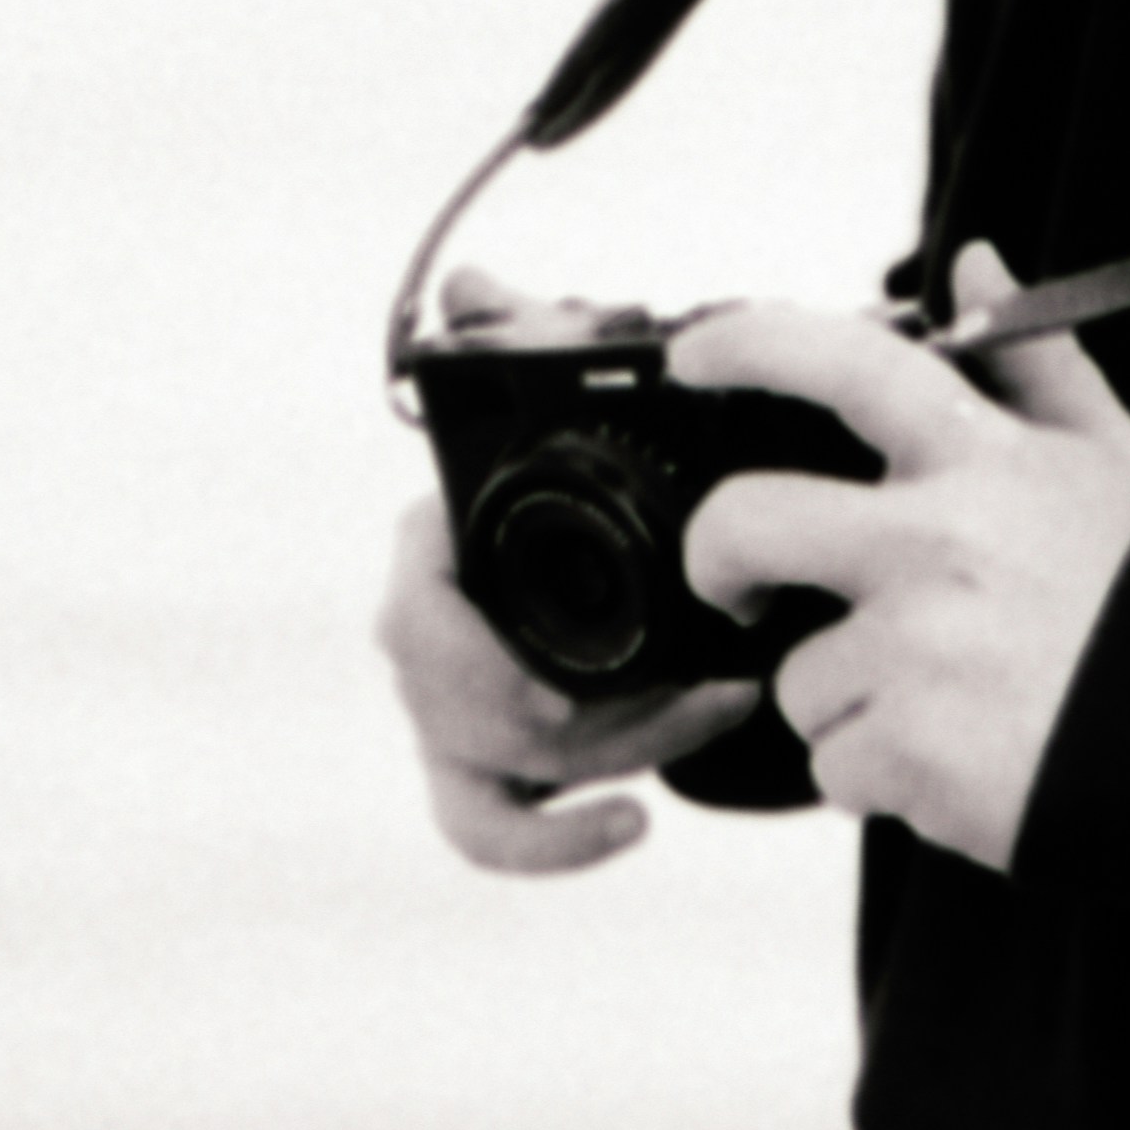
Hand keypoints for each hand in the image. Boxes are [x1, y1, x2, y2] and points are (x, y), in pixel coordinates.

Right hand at [379, 274, 764, 872]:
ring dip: (614, 745)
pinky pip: (488, 831)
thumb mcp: (573, 391)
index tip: (553, 686)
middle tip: (701, 685)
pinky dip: (553, 842)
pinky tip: (634, 820)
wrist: (642, 540)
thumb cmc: (597, 462)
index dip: (474, 659)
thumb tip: (470, 286)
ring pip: (492, 765)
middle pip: (463, 709)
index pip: (415, 612)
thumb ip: (522, 334)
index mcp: (432, 545)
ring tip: (714, 706)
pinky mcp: (489, 771)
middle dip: (586, 711)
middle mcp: (422, 632)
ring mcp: (449, 708)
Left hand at [669, 243, 1129, 871]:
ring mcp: (917, 648)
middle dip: (716, 559)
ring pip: (798, 675)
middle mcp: (938, 540)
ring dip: (850, 701)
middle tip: (741, 587)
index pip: (839, 363)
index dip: (747, 343)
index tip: (695, 358)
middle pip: (743, 522)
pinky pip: (834, 765)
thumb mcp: (1112, 461)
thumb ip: (1033, 361)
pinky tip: (953, 757)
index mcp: (982, 458)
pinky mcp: (908, 749)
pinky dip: (879, 777)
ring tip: (943, 702)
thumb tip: (975, 265)